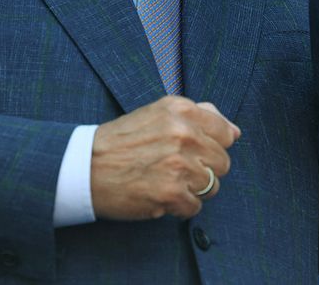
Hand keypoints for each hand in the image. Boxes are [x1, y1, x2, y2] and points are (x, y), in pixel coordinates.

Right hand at [91, 96, 239, 220]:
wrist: (84, 166)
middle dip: (204, 169)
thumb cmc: (123, 140)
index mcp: (183, 111)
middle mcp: (184, 134)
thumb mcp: (159, 112)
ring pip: (212, 185)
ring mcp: (178, 164)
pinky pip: (195, 206)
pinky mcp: (170, 193)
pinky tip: (161, 196)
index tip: (195, 151)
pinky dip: (180, 207)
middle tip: (177, 170)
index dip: (213, 146)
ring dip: (192, 189)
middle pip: (222, 162)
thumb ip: (201, 115)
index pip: (226, 133)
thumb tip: (234, 131)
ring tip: (167, 182)